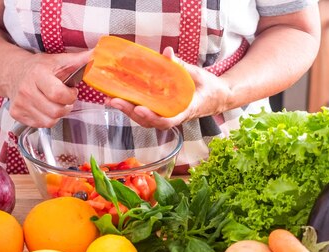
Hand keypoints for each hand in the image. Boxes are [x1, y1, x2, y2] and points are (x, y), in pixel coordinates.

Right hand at [7, 51, 90, 127]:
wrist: (13, 71)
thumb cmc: (39, 67)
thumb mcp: (59, 61)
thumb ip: (80, 60)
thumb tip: (98, 53)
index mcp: (38, 74)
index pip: (58, 94)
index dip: (70, 96)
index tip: (71, 91)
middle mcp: (26, 90)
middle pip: (56, 111)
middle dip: (66, 107)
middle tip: (64, 99)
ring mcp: (20, 103)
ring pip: (49, 121)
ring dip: (58, 114)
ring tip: (55, 103)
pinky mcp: (17, 114)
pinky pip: (40, 125)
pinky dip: (47, 119)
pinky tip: (45, 108)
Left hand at [104, 47, 232, 129]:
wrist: (217, 98)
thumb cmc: (209, 88)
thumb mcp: (198, 74)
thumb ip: (181, 66)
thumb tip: (167, 53)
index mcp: (185, 111)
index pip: (167, 121)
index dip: (152, 117)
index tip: (140, 108)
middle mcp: (174, 117)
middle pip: (149, 121)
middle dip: (130, 112)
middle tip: (114, 100)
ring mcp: (168, 116)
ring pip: (145, 119)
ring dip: (127, 111)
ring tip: (111, 99)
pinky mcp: (163, 112)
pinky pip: (146, 113)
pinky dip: (132, 107)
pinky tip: (120, 98)